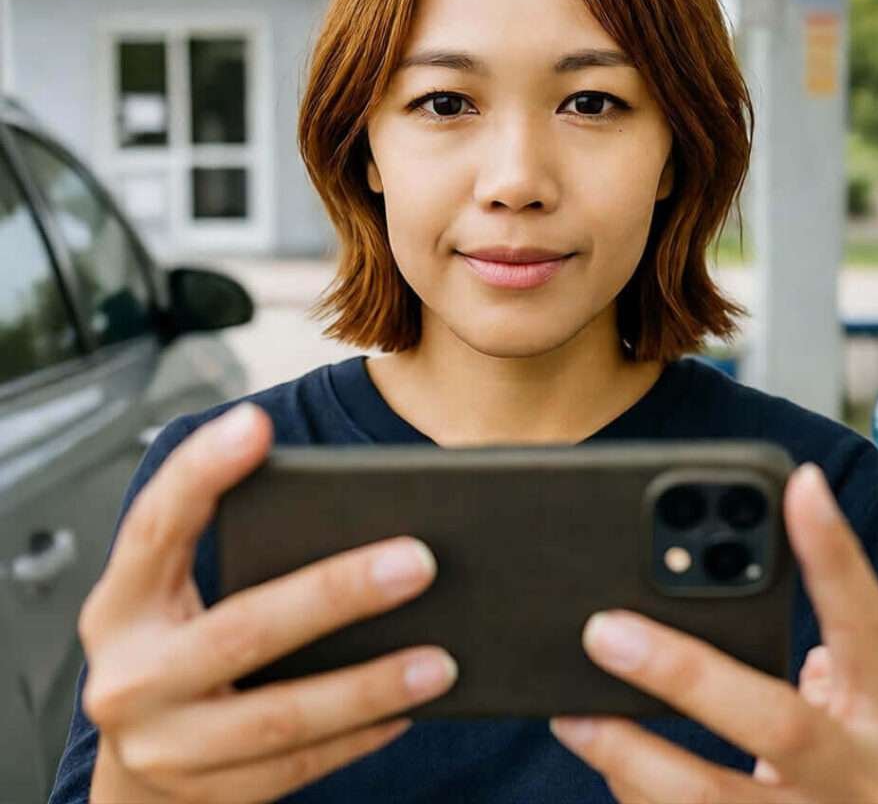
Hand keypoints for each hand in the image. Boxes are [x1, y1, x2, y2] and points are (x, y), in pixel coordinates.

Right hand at [80, 403, 456, 802]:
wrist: (137, 768)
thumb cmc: (178, 649)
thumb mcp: (180, 596)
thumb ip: (236, 552)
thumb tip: (352, 513)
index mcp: (123, 604)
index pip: (156, 526)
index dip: (201, 472)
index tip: (255, 423)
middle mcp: (128, 677)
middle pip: (242, 628)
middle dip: (337, 592)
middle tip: (419, 560)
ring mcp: (165, 747)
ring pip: (281, 714)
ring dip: (371, 684)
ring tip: (443, 658)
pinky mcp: (206, 799)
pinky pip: (299, 764)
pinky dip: (361, 733)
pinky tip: (411, 706)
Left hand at [550, 463, 877, 802]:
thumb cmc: (831, 761)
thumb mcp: (833, 699)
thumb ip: (786, 643)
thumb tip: (694, 571)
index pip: (867, 623)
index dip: (836, 555)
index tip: (798, 486)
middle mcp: (859, 777)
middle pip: (777, 725)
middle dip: (682, 674)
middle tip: (607, 631)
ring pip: (709, 798)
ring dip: (628, 752)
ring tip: (574, 714)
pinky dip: (629, 788)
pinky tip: (596, 747)